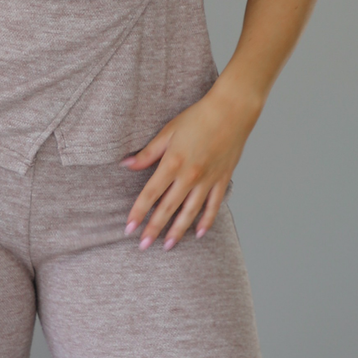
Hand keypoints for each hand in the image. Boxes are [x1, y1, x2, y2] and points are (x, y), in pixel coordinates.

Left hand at [121, 77, 261, 249]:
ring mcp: (207, 180)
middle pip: (167, 208)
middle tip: (143, 246)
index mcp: (172, 162)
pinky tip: (198, 233)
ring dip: (178, 231)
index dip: (138, 212)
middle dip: (154, 229)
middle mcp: (189, 176)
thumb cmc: (198, 117)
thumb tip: (125, 165)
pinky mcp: (222, 180)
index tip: (128, 228)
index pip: (150, 194)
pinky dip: (206, 221)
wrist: (232, 110)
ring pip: (190, 212)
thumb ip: (147, 153)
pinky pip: (213, 206)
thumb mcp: (168, 131)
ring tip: (168, 246)